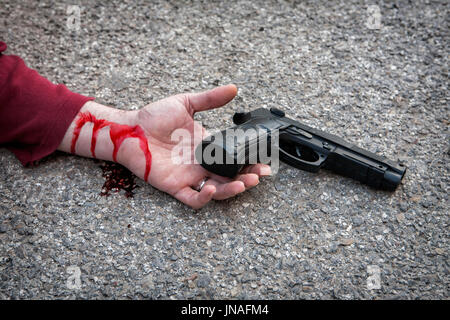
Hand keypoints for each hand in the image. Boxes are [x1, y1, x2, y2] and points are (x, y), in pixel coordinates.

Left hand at [126, 84, 270, 208]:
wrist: (129, 129)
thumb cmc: (153, 117)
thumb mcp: (186, 103)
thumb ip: (210, 99)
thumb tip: (233, 88)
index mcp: (207, 147)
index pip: (234, 157)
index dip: (250, 161)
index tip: (264, 160)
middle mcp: (201, 164)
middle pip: (230, 177)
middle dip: (247, 178)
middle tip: (259, 174)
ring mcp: (189, 176)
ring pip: (216, 190)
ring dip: (232, 189)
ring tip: (243, 183)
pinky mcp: (175, 185)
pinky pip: (192, 199)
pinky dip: (204, 198)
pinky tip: (212, 188)